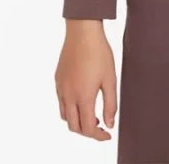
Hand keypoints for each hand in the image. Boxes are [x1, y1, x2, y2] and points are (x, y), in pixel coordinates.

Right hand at [55, 19, 116, 140]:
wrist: (82, 32)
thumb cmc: (99, 52)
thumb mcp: (110, 78)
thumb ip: (110, 104)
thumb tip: (109, 124)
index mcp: (83, 97)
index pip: (88, 128)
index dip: (98, 136)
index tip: (108, 135)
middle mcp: (68, 95)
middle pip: (74, 126)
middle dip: (87, 132)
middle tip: (101, 127)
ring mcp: (60, 88)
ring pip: (65, 116)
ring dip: (77, 121)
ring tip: (92, 114)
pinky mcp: (57, 80)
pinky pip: (61, 102)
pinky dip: (70, 109)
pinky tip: (82, 99)